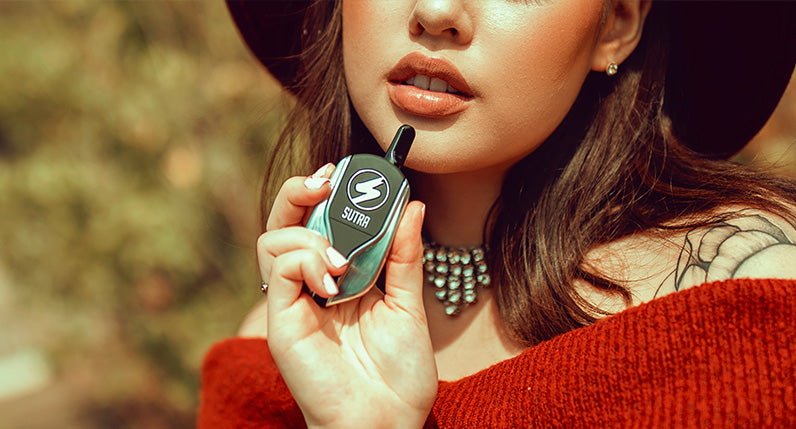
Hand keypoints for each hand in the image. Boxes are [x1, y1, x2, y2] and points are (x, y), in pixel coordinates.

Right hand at [257, 164, 436, 428]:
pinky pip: (277, 270)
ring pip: (273, 239)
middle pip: (285, 222)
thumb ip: (404, 256)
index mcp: (338, 278)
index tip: (347, 173)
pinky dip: (304, 260)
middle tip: (326, 179)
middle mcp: (311, 285)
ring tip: (341, 260)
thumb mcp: (408, 304)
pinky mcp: (282, 321)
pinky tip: (333, 280)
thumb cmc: (398, 374)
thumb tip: (412, 205)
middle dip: (301, 191)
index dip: (327, 194)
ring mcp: (294, 302)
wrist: (387, 421)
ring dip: (309, 234)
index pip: (320, 223)